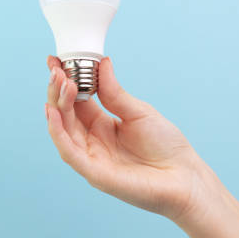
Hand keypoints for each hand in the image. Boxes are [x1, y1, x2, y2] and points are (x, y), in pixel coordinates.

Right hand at [45, 56, 212, 221]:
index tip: (55, 61)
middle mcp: (91, 141)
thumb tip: (102, 63)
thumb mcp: (138, 111)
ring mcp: (91, 157)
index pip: (75, 100)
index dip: (65, 81)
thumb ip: (115, 92)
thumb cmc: (165, 145)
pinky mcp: (95, 174)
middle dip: (58, 90)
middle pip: (65, 113)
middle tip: (57, 69)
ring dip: (56, 105)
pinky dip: (57, 132)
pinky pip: (69, 152)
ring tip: (59, 82)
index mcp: (101, 125)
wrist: (185, 176)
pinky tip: (53, 112)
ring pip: (62, 130)